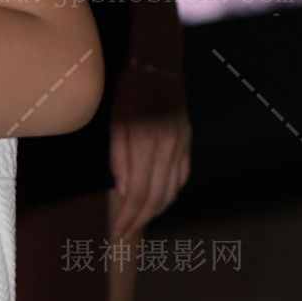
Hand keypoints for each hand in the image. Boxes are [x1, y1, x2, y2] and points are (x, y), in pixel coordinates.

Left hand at [108, 64, 192, 240]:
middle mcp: (168, 149)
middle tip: (124, 233)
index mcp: (147, 145)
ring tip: (139, 222)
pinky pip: (182, 175)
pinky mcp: (188, 142)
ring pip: (172, 189)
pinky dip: (171, 192)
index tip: (116, 231)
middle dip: (139, 219)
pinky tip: (160, 200)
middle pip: (156, 196)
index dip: (127, 216)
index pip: (138, 193)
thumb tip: (122, 191)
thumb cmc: (127, 92)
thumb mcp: (113, 123)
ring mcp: (181, 146)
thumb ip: (119, 158)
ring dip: (155, 210)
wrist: (157, 66)